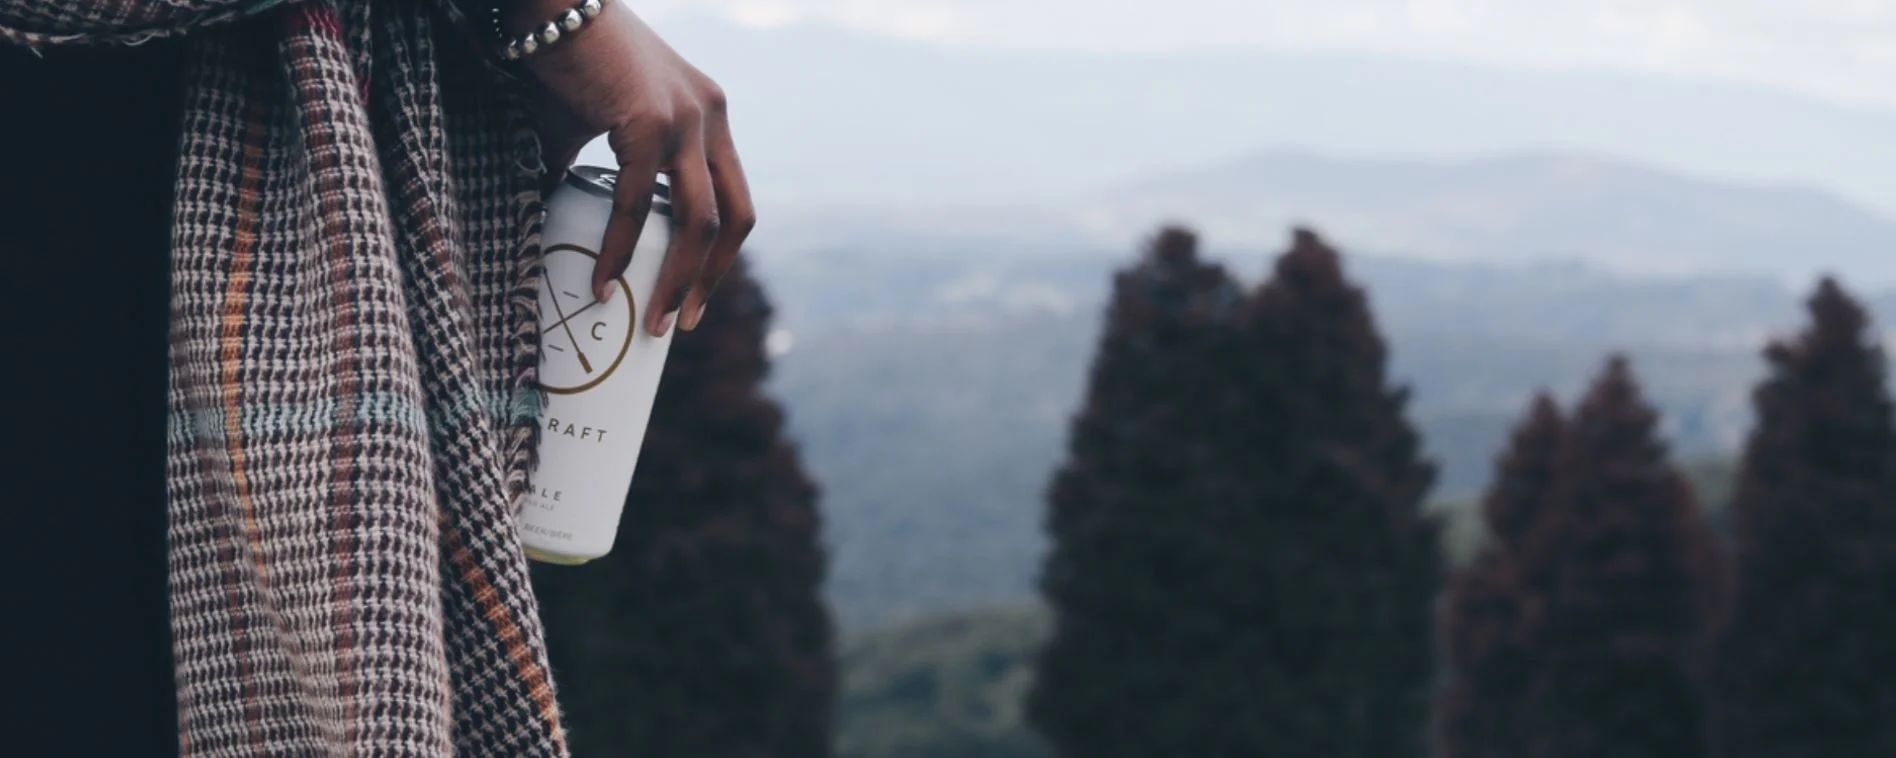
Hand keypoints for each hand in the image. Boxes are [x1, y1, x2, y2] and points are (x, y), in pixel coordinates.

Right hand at [509, 0, 753, 334]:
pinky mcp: (649, 120)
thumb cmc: (564, 66)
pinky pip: (639, 203)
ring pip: (699, 220)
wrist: (547, 4)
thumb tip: (565, 231)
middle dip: (710, 280)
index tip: (691, 294)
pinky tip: (601, 280)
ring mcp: (687, 118)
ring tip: (651, 321)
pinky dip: (621, 249)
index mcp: (709, 118)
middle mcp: (711, 117)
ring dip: (676, 279)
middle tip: (679, 323)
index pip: (734, 200)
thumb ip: (603, 177)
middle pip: (734, 219)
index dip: (719, 256)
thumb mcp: (597, 129)